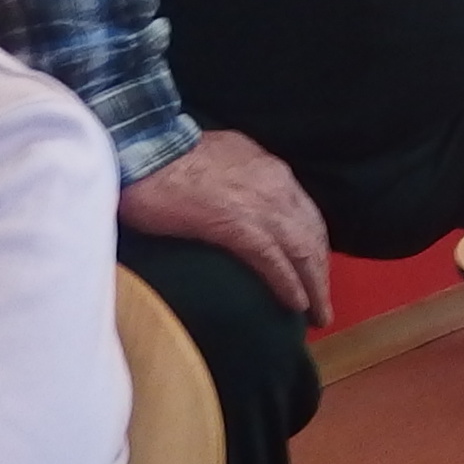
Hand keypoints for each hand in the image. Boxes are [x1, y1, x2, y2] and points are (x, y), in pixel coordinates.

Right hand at [118, 129, 333, 319]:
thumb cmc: (165, 156)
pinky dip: (289, 285)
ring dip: (314, 285)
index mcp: (266, 167)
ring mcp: (259, 204)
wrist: (140, 149)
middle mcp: (274, 183)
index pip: (303, 209)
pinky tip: (296, 305)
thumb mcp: (217, 157)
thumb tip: (235, 199)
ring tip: (317, 314)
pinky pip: (274, 261)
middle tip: (322, 301)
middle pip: (311, 232)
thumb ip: (235, 177)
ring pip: (302, 250)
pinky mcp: (238, 225)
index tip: (315, 266)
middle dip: (320, 269)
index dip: (313, 240)